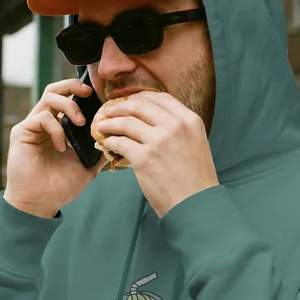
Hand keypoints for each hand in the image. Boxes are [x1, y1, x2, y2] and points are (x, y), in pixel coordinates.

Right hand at [3, 78, 107, 217]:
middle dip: (73, 85)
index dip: (82, 93)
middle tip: (89, 93)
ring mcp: (32, 126)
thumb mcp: (87, 167)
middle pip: (56, 90)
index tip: (100, 98)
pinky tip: (62, 147)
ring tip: (80, 122)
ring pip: (49, 97)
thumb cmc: (60, 186)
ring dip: (69, 106)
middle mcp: (44, 123)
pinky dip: (56, 129)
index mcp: (58, 128)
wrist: (40, 203)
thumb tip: (117, 139)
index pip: (68, 99)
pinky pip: (42, 117)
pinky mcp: (22, 132)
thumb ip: (99, 151)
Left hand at [94, 92, 218, 217]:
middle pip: (140, 106)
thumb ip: (178, 129)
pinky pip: (120, 143)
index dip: (140, 96)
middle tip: (110, 111)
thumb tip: (152, 121)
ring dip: (110, 122)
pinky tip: (106, 143)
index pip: (160, 98)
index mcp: (189, 120)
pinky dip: (110, 141)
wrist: (196, 203)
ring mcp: (159, 141)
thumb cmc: (196, 178)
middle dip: (121, 106)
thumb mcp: (196, 143)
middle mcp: (175, 126)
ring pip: (126, 122)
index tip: (129, 100)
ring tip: (102, 126)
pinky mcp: (144, 159)